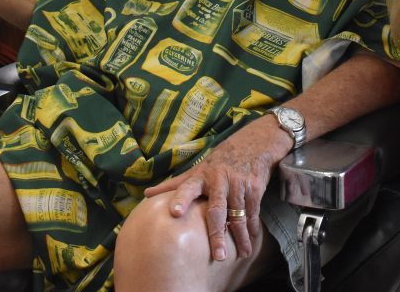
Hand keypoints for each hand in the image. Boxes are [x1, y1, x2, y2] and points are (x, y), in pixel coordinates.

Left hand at [143, 116, 289, 260]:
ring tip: (242, 255)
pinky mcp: (254, 188)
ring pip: (238, 215)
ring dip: (241, 236)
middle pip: (217, 211)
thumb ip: (173, 184)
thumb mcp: (196, 170)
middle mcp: (219, 180)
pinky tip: (252, 242)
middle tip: (218, 256)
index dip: (181, 199)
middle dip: (217, 234)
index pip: (187, 188)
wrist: (253, 144)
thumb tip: (145, 194)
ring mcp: (238, 184)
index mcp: (201, 176)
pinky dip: (253, 228)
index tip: (174, 213)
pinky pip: (253, 212)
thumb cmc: (218, 162)